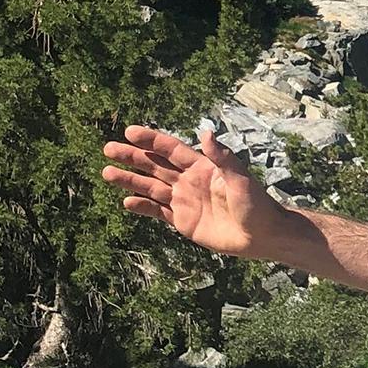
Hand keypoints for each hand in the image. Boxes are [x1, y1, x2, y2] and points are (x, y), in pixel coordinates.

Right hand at [100, 123, 292, 258]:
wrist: (261, 236)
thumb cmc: (256, 205)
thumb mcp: (240, 179)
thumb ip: (222, 158)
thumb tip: (205, 132)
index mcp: (202, 167)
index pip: (171, 149)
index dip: (151, 140)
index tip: (129, 132)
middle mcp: (189, 181)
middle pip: (155, 166)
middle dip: (132, 157)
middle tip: (108, 148)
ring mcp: (184, 201)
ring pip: (151, 187)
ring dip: (129, 180)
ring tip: (106, 172)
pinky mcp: (183, 221)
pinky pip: (158, 211)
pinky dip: (142, 207)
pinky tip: (125, 202)